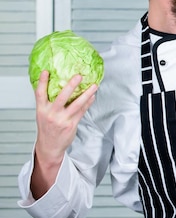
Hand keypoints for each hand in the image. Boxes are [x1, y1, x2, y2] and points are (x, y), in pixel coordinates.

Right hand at [31, 70, 97, 198]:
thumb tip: (57, 85)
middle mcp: (51, 114)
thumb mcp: (42, 114)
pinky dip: (88, 102)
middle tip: (79, 76)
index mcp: (41, 110)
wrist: (49, 146)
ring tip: (94, 86)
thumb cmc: (47, 128)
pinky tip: (93, 96)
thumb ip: (48, 102)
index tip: (46, 71)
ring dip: (87, 94)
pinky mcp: (71, 124)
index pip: (39, 93)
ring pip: (76, 104)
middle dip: (71, 85)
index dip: (42, 82)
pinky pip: (82, 111)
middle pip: (61, 97)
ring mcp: (62, 120)